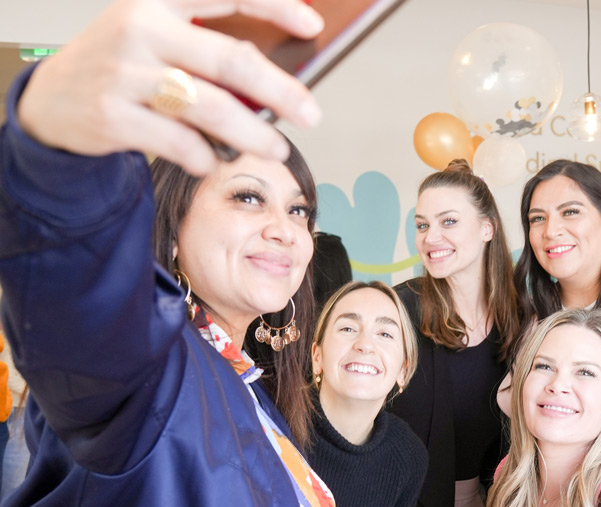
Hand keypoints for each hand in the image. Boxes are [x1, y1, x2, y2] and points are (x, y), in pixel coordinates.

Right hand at [16, 0, 322, 174]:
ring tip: (277, 149)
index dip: (275, 6)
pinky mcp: (113, 115)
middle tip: (310, 114)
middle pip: (232, 61)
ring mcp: (124, 72)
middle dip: (281, 91)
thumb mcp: (156, 39)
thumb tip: (274, 84)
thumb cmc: (121, 66)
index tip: (313, 27)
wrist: (51, 101)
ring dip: (253, 135)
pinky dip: (206, 157)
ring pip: (212, 108)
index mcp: (157, 1)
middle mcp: (140, 28)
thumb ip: (206, 51)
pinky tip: (214, 161)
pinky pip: (180, 142)